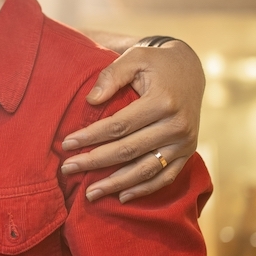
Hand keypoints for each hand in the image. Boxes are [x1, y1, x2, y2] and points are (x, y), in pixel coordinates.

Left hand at [62, 40, 203, 202]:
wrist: (190, 69)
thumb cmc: (155, 63)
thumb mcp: (134, 58)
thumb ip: (111, 76)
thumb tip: (90, 101)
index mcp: (163, 101)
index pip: (119, 125)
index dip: (91, 136)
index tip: (66, 144)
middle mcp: (177, 125)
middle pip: (129, 150)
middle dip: (96, 162)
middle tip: (68, 169)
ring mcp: (185, 141)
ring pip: (146, 169)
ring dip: (117, 184)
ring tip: (90, 194)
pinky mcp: (188, 151)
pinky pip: (166, 176)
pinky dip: (144, 189)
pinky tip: (122, 197)